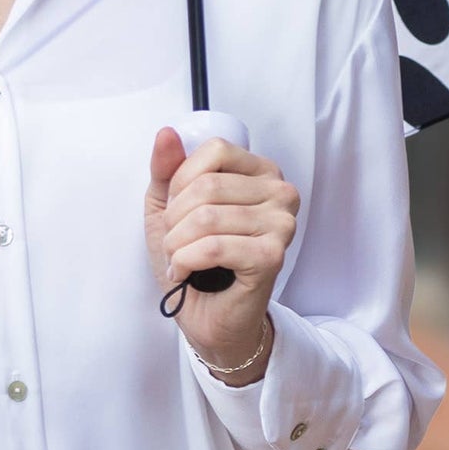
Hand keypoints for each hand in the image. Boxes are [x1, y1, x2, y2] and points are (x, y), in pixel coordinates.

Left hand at [145, 127, 298, 379]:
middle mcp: (281, 192)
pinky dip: (186, 260)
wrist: (208, 316)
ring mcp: (282, 224)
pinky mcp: (274, 256)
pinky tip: (185, 272)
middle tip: (174, 242)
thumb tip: (166, 133)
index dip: (181, 181)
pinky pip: (214, 246)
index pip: (214, 150)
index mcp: (261, 172)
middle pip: (207, 185)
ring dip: (176, 243)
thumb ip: (167, 169)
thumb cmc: (194, 259)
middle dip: (175, 218)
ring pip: (207, 217)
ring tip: (179, 258)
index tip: (176, 210)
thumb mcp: (169, 206)